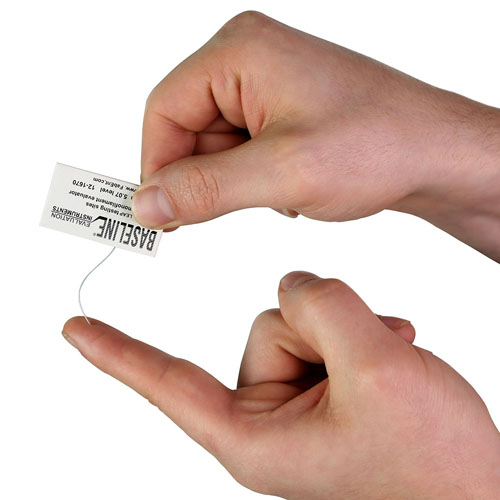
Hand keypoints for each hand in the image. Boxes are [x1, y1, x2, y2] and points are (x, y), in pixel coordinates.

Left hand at [63, 272, 499, 498]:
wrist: (479, 485)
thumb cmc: (432, 464)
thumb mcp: (378, 372)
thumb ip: (322, 308)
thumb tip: (294, 283)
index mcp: (256, 434)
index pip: (168, 384)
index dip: (119, 353)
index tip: (75, 332)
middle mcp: (269, 412)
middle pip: (266, 324)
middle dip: (322, 326)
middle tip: (374, 359)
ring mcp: (297, 394)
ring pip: (297, 320)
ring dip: (346, 329)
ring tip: (388, 359)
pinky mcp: (321, 379)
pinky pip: (322, 326)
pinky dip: (359, 330)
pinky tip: (390, 349)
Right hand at [132, 11, 499, 260]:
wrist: (434, 153)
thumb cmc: (376, 146)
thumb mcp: (282, 173)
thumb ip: (205, 189)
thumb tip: (145, 205)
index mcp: (237, 53)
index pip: (163, 111)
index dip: (155, 167)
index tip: (160, 216)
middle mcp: (246, 60)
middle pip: (186, 129)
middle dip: (201, 178)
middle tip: (222, 213)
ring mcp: (264, 84)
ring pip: (214, 146)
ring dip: (234, 181)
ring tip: (279, 192)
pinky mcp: (279, 110)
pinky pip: (240, 150)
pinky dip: (253, 179)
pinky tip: (289, 186)